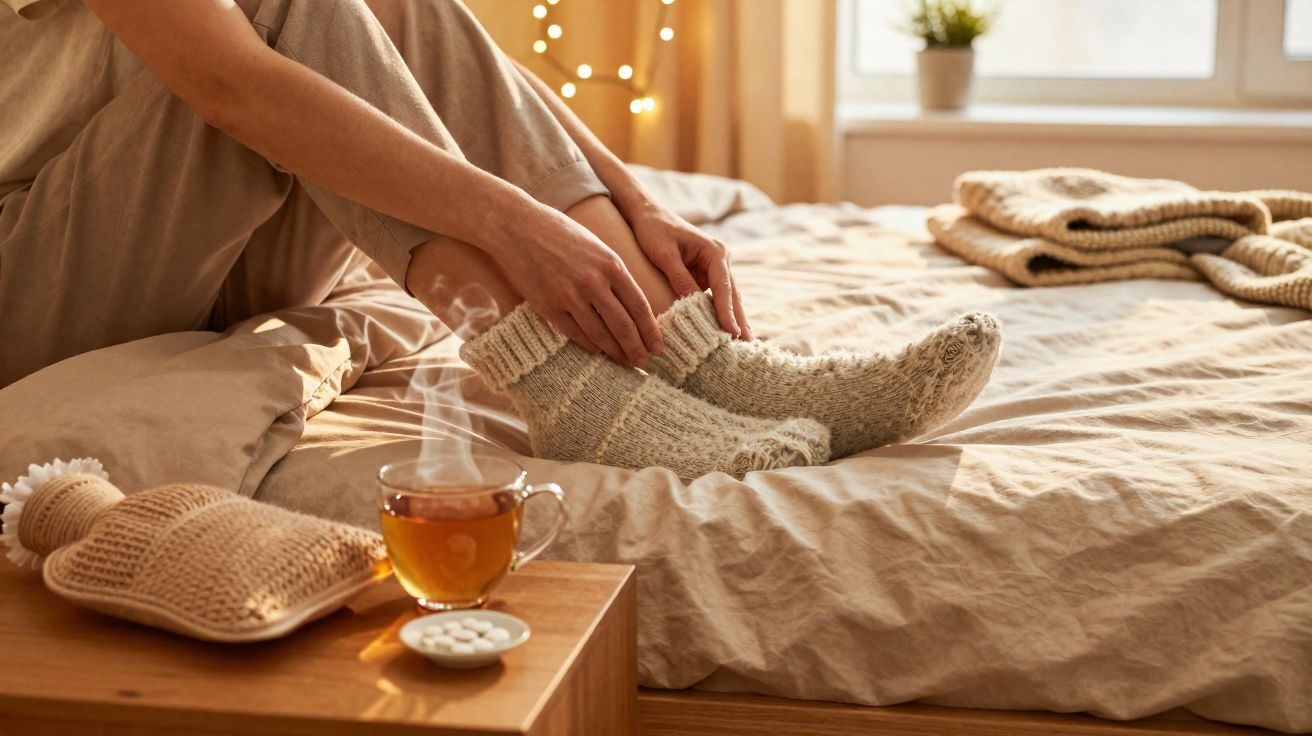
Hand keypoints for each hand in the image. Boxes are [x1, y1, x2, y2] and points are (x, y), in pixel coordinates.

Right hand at [493, 203, 662, 367]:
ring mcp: (570, 296)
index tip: (658, 347)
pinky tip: (598, 352)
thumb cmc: (559, 233)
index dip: (650, 331)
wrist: (517, 227)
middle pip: (623, 325)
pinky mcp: (549, 306)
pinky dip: (589, 346)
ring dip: (614, 352)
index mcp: (611, 264)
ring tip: (624, 362)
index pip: (639, 306)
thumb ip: (614, 273)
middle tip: (645, 363)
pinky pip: (575, 334)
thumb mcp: (596, 246)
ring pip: (600, 335)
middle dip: (636, 348)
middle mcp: (594, 282)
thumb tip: (631, 305)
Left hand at [622, 196, 751, 339]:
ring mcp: (715, 269)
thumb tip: (691, 305)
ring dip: (733, 319)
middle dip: (739, 320)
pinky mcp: (706, 276)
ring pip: (727, 298)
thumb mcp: (664, 254)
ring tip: (741, 345)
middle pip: (732, 295)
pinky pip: (715, 298)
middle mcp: (721, 260)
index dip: (727, 311)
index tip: (731, 331)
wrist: (648, 214)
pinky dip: (719, 314)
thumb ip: (679, 278)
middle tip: (747, 345)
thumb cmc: (655, 230)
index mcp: (715, 251)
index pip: (723, 287)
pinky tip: (724, 332)